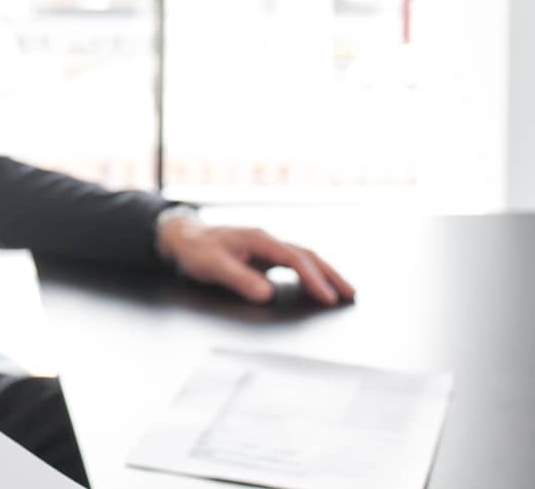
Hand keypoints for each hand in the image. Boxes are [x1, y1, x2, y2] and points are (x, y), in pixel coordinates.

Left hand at [158, 215, 355, 305]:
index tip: (327, 297)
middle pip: (307, 254)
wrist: (184, 236)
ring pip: (304, 256)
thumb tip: (268, 294)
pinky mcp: (265, 253)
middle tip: (351, 295)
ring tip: (344, 292)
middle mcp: (266, 239)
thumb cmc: (196, 250)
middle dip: (330, 274)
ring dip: (324, 273)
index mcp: (257, 239)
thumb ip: (240, 279)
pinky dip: (311, 273)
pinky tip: (319, 286)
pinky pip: (295, 262)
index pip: (293, 258)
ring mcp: (267, 245)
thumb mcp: (213, 267)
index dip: (313, 278)